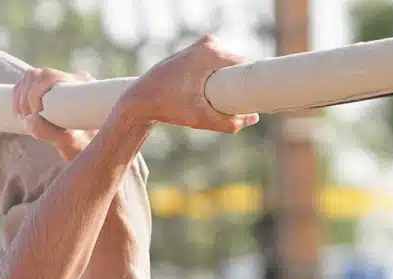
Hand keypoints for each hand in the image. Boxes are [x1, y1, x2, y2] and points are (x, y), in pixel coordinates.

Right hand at [13, 68, 95, 159]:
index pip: (49, 76)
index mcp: (80, 85)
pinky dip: (18, 97)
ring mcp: (59, 82)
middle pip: (36, 75)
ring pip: (29, 77)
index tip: (34, 114)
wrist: (91, 147)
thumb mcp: (69, 143)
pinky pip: (26, 84)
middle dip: (25, 97)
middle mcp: (70, 79)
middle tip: (26, 118)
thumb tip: (28, 119)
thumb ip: (49, 133)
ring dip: (20, 97)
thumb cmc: (84, 147)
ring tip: (23, 117)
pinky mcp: (49, 90)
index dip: (35, 94)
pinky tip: (19, 114)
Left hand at [119, 35, 259, 133]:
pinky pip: (213, 67)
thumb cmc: (167, 107)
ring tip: (213, 102)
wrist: (139, 100)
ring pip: (223, 68)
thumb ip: (229, 122)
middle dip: (234, 86)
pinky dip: (213, 80)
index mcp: (212, 51)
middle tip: (227, 107)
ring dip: (223, 84)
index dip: (249, 84)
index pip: (244, 66)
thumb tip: (254, 118)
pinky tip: (206, 95)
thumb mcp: (200, 118)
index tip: (250, 101)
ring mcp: (198, 46)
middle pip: (234, 66)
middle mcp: (207, 42)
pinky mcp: (192, 53)